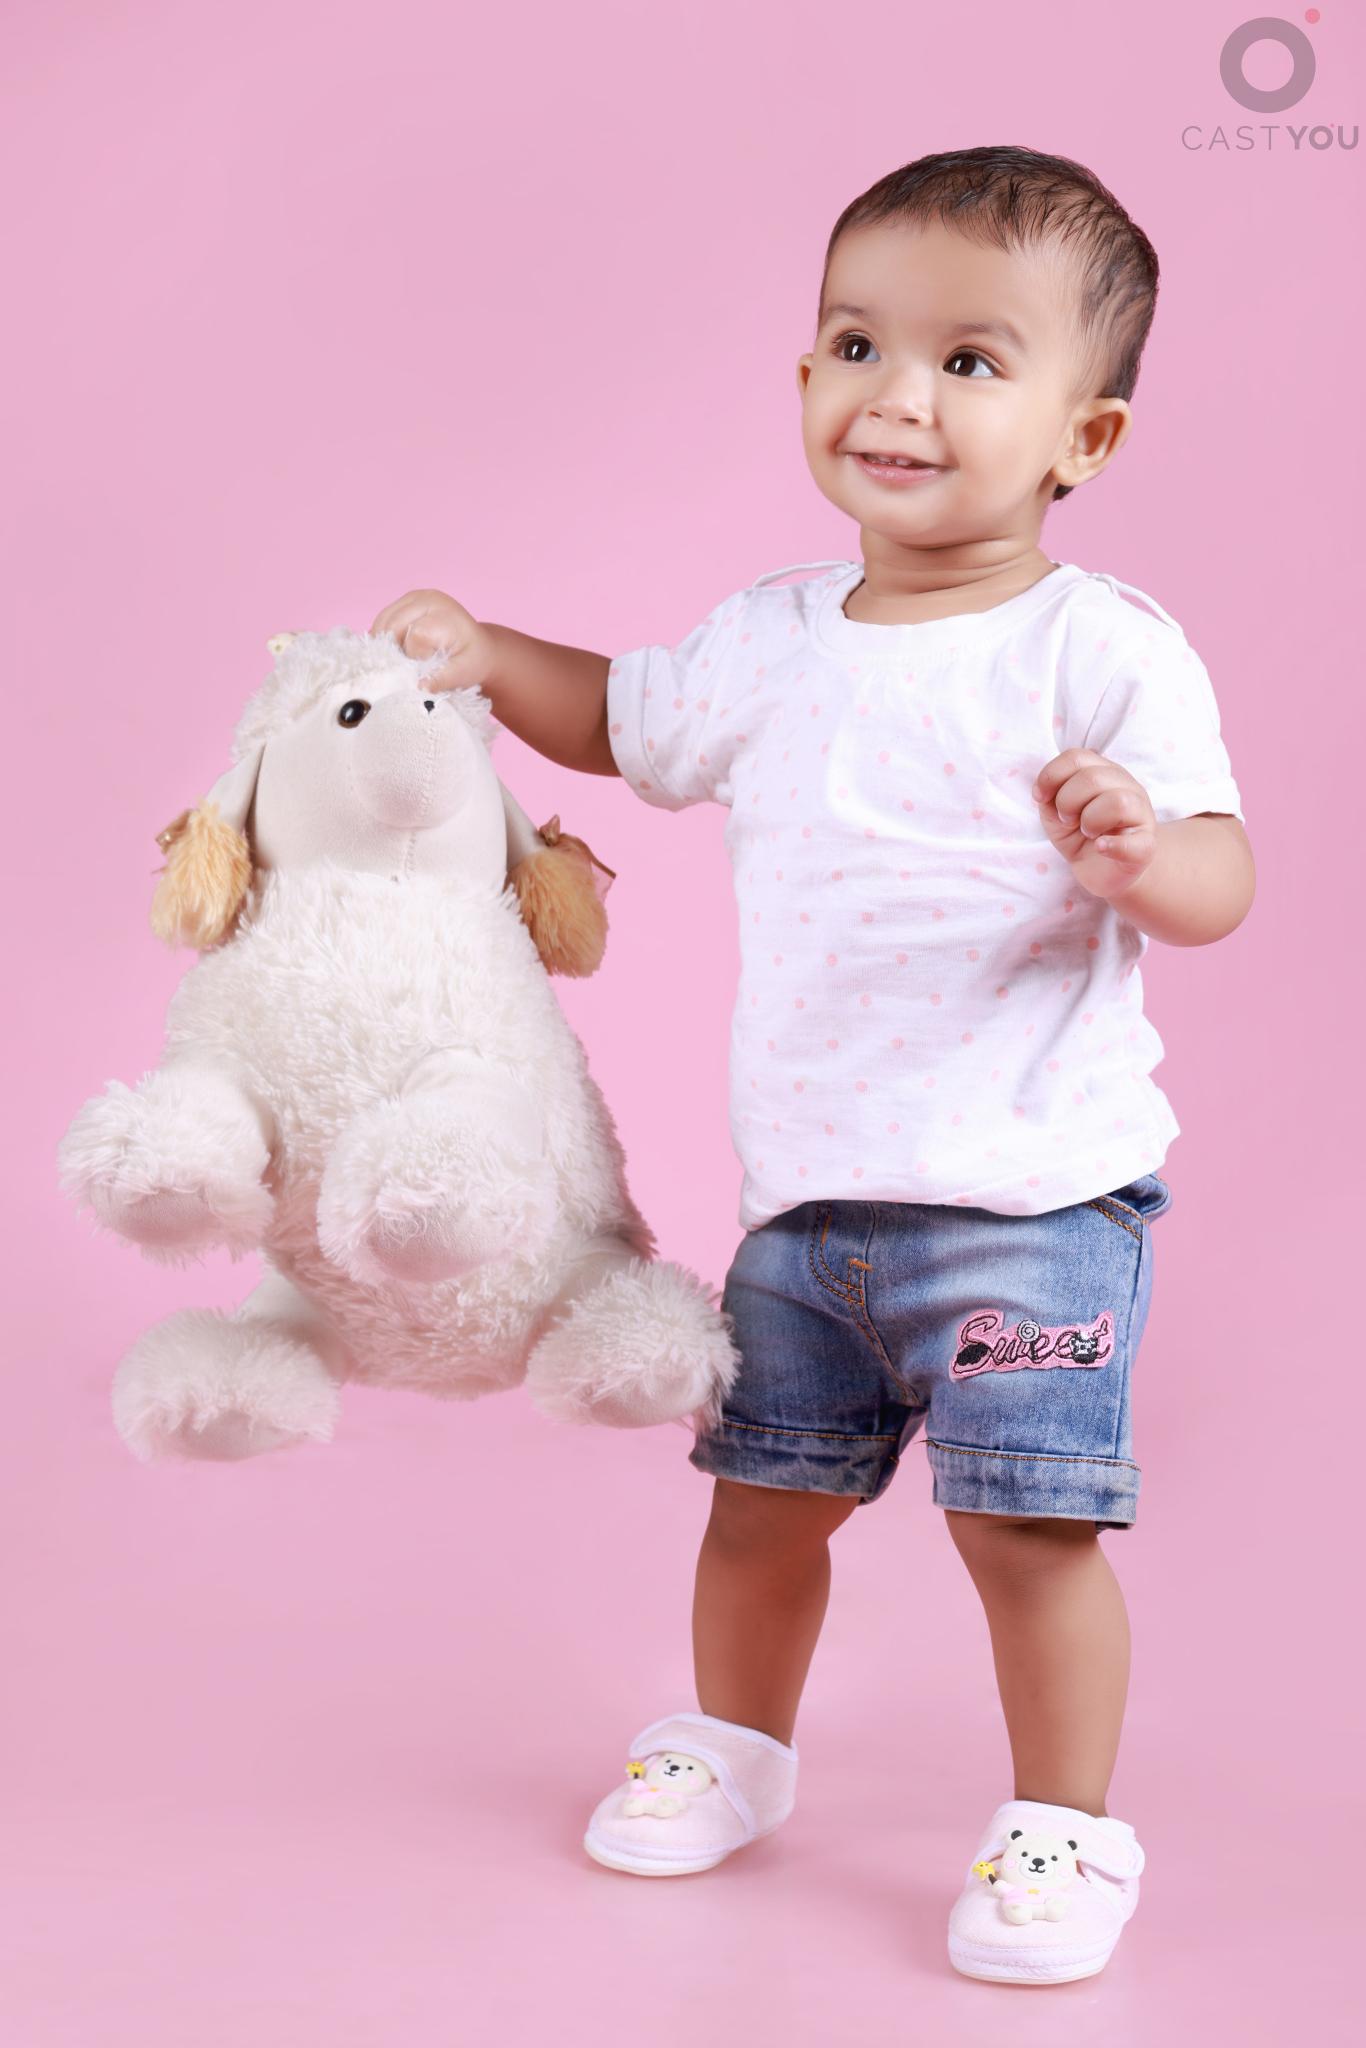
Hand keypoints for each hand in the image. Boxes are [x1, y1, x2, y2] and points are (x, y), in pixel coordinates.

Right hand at [369, 588, 495, 692]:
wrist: (478, 647)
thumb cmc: (472, 659)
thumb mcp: (464, 672)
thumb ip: (442, 679)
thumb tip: (420, 687)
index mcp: (444, 613)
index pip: (415, 636)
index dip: (413, 657)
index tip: (424, 669)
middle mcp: (426, 599)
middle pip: (392, 626)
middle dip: (395, 651)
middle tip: (410, 667)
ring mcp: (412, 598)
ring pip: (381, 623)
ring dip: (386, 645)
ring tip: (404, 660)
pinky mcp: (402, 603)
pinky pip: (381, 622)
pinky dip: (383, 639)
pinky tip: (396, 652)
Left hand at [1031, 747, 1156, 901]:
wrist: (1105, 870)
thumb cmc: (1082, 834)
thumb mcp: (1056, 812)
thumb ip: (1049, 795)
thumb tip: (1043, 790)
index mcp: (1105, 773)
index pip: (1077, 757)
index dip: (1051, 775)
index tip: (1040, 797)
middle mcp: (1127, 787)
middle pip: (1093, 778)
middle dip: (1067, 802)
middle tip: (1068, 820)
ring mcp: (1141, 815)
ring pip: (1118, 801)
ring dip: (1090, 820)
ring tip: (1088, 832)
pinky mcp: (1146, 846)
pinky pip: (1136, 842)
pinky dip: (1113, 845)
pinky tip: (1100, 847)